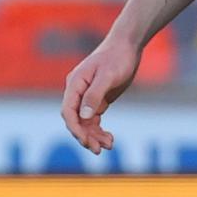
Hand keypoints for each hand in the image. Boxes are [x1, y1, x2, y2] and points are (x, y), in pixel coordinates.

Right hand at [61, 31, 142, 154]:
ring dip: (94, 136)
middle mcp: (77, 92)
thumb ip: (95, 95)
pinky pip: (94, 120)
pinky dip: (100, 131)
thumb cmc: (117, 57)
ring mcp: (87, 97)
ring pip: (85, 123)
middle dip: (86, 136)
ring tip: (109, 146)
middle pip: (75, 120)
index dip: (75, 128)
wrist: (127, 45)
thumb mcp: (108, 76)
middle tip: (100, 150)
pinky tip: (110, 139)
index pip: (68, 111)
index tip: (86, 141)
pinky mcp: (97, 99)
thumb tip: (84, 115)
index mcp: (75, 84)